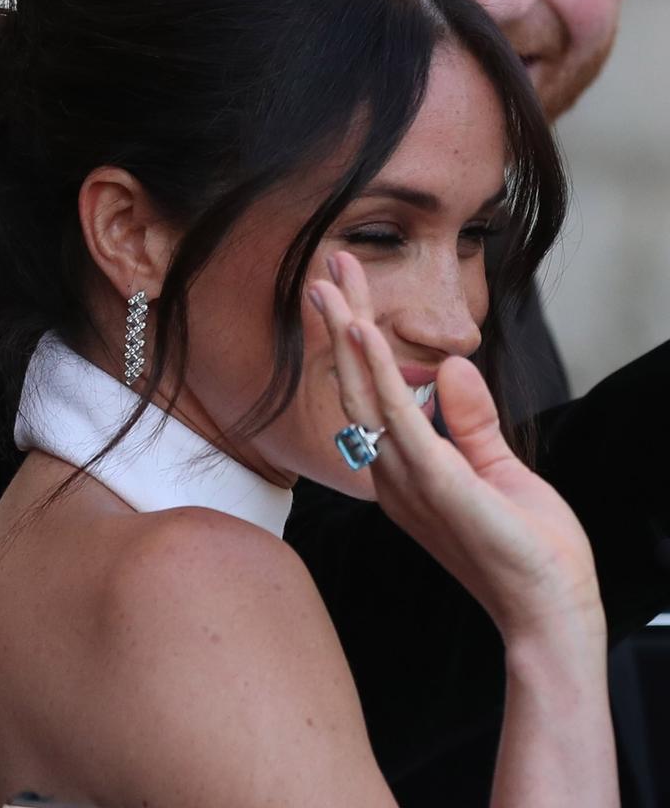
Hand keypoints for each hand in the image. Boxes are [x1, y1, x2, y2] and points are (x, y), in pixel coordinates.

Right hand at [310, 251, 603, 644]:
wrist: (548, 609)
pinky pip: (395, 416)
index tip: (349, 291)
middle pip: (357, 384)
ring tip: (332, 281)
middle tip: (328, 266)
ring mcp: (405, 478)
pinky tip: (359, 331)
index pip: (373, 392)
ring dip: (347, 331)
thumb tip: (449, 366)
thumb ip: (469, 419)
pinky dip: (375, 368)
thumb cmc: (525, 547)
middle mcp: (390, 472)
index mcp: (403, 469)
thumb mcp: (497, 468)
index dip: (358, 339)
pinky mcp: (432, 482)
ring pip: (365, 391)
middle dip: (342, 321)